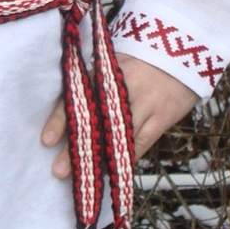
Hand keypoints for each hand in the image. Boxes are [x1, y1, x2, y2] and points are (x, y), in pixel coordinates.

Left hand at [40, 53, 199, 177]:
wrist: (184, 47)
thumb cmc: (141, 54)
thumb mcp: (113, 59)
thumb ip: (93, 80)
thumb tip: (67, 106)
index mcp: (105, 70)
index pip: (78, 96)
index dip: (60, 119)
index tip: (45, 140)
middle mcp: (122, 88)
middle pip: (96, 122)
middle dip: (77, 149)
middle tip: (58, 170)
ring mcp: (145, 104)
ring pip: (118, 138)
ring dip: (100, 161)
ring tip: (82, 181)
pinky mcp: (162, 118)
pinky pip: (141, 143)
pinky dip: (126, 159)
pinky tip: (111, 174)